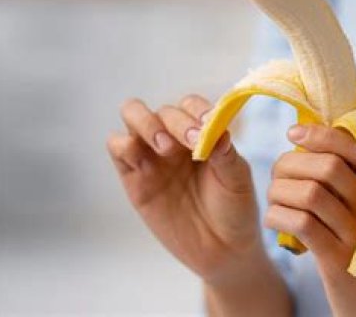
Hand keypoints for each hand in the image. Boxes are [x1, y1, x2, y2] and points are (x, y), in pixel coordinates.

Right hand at [107, 94, 260, 285]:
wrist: (222, 250)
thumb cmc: (235, 209)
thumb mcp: (237, 180)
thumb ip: (225, 153)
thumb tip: (216, 129)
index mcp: (204, 133)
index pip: (192, 105)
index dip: (197, 111)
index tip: (207, 128)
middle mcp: (176, 139)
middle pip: (162, 109)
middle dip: (175, 121)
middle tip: (190, 142)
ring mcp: (153, 156)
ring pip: (134, 116)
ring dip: (146, 124)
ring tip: (166, 148)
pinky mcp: (134, 177)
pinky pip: (118, 148)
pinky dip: (125, 145)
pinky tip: (143, 160)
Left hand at [264, 124, 355, 316]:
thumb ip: (345, 174)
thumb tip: (305, 134)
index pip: (352, 146)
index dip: (318, 134)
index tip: (293, 133)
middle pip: (327, 166)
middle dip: (290, 165)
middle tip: (278, 175)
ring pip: (311, 193)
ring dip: (280, 192)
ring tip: (274, 200)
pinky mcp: (338, 260)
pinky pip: (302, 224)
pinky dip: (279, 216)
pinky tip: (273, 219)